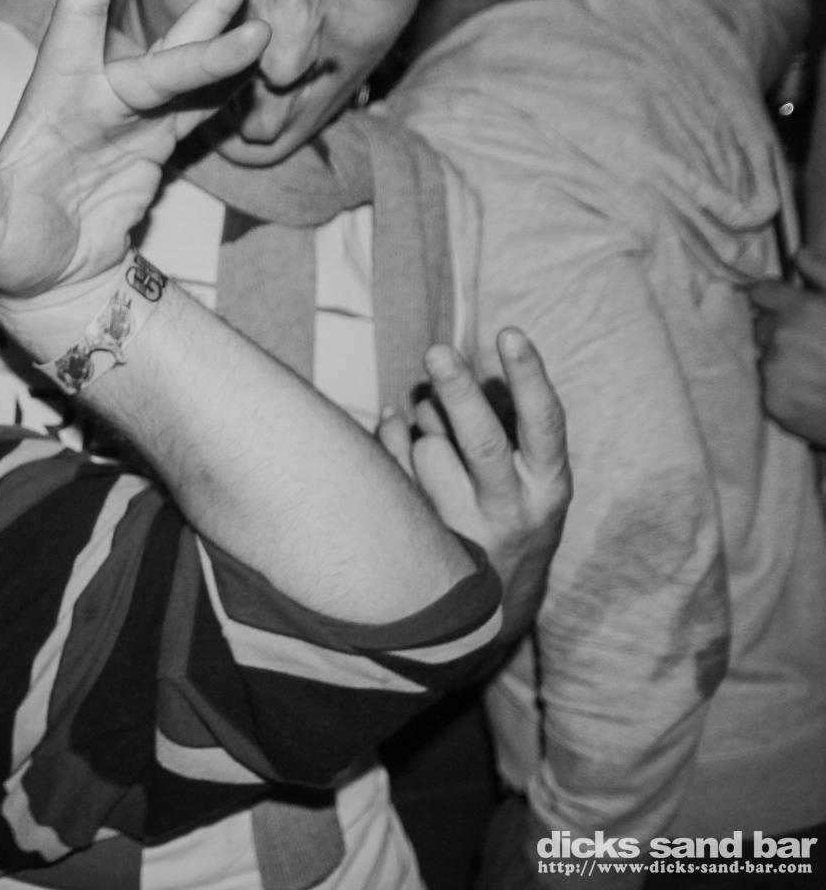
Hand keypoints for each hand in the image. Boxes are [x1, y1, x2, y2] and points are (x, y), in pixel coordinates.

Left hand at [0, 0, 266, 355]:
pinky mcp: (157, 149)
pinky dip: (233, 88)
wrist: (46, 286)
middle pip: (160, 49)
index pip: (76, 13)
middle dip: (204, 13)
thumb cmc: (3, 246)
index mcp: (54, 93)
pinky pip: (202, 111)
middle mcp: (98, 96)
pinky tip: (267, 62)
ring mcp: (132, 120)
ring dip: (227, 36)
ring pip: (189, 68)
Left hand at [377, 328, 571, 640]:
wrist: (496, 609)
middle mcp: (513, 509)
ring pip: (430, 453)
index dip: (528, 376)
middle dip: (458, 391)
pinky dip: (391, 438)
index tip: (509, 333)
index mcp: (550, 484)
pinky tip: (396, 427)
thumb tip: (470, 372)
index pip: (545, 421)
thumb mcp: (530, 475)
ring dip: (424, 425)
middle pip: (480, 441)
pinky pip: (394, 471)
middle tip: (436, 350)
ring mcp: (466, 529)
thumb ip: (506, 423)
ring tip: (433, 428)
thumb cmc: (513, 513)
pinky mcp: (425, 539)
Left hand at [751, 247, 825, 444]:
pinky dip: (787, 388)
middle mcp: (781, 338)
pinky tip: (815, 391)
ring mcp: (775, 372)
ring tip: (820, 370)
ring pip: (767, 357)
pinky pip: (770, 388)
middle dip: (783, 330)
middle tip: (817, 344)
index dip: (776, 299)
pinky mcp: (774, 403)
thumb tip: (798, 253)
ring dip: (785, 360)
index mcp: (800, 309)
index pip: (761, 293)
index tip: (790, 306)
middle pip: (764, 326)